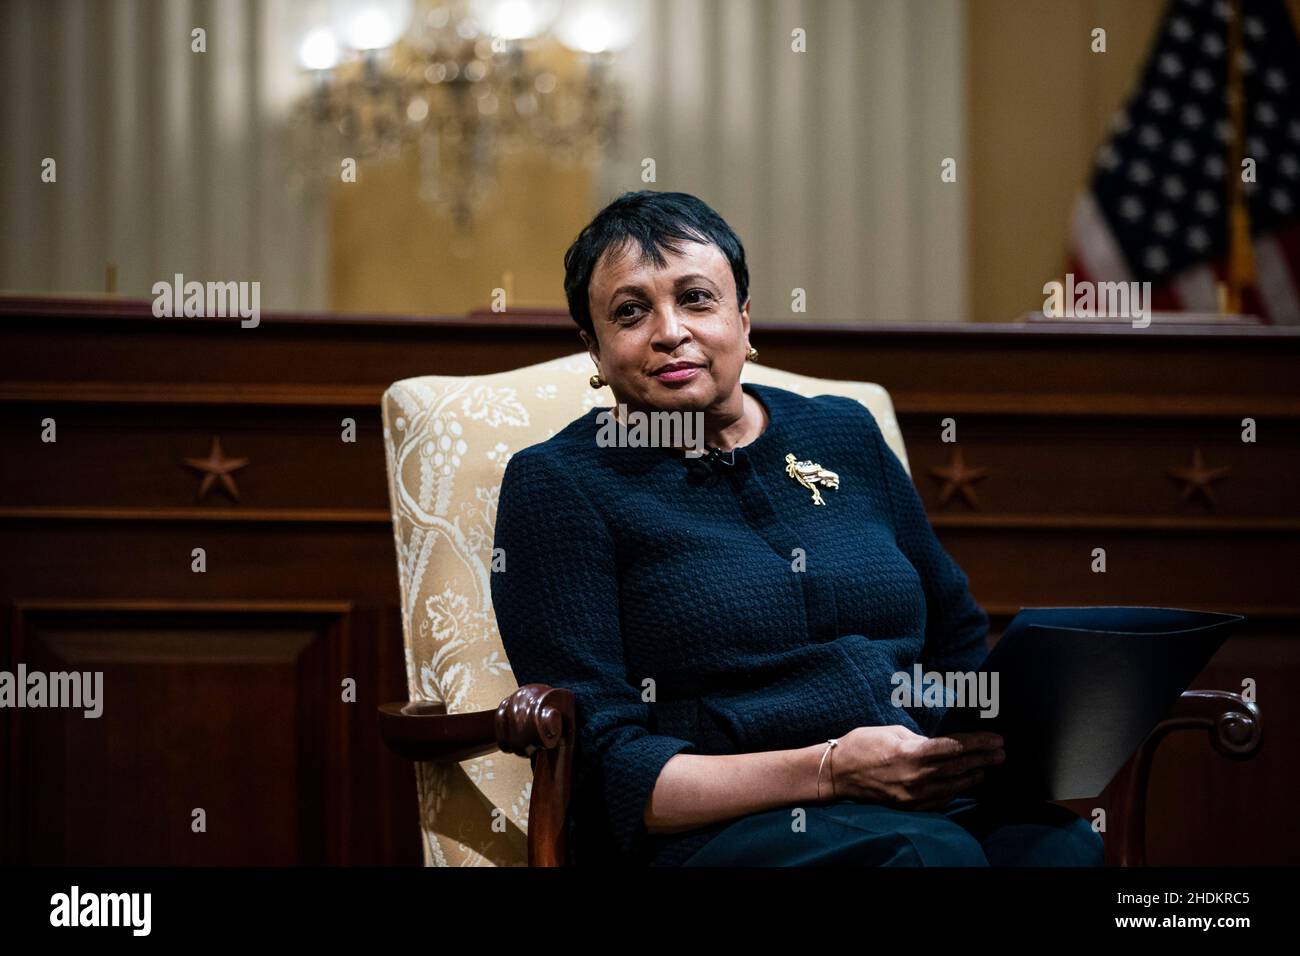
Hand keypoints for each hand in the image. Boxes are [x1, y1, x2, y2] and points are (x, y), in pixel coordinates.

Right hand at [827, 725, 1004, 811]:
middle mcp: (918, 776)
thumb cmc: (862, 744)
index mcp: (913, 752)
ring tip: (988, 768)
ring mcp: (914, 794)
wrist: (837, 772)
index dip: (980, 743)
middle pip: (960, 766)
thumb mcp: (893, 732)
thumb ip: (920, 740)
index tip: (997, 739)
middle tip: (1002, 753)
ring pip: (954, 785)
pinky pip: (940, 798)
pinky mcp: (909, 805)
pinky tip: (964, 783)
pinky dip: (956, 790)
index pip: (956, 747)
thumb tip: (939, 745)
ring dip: (974, 775)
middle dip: (984, 758)